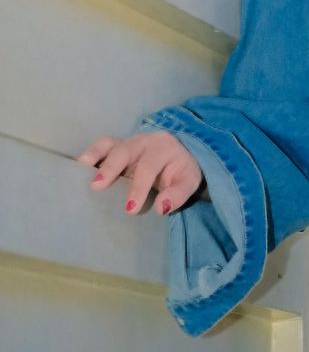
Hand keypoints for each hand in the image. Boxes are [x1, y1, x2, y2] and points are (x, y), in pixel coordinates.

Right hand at [78, 132, 202, 216]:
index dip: (138, 187)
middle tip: (96, 186)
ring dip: (94, 155)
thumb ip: (178, 194)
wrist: (178, 153)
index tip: (129, 209)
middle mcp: (143, 142)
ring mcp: (127, 143)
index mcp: (162, 149)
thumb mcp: (188, 181)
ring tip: (80, 169)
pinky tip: (77, 169)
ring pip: (109, 144)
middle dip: (111, 167)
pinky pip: (101, 147)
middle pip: (125, 150)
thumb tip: (160, 208)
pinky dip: (89, 155)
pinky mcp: (116, 148)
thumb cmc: (179, 169)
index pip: (149, 167)